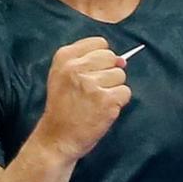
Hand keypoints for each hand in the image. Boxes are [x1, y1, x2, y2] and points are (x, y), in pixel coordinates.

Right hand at [33, 36, 130, 161]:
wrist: (57, 138)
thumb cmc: (62, 107)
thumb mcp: (62, 76)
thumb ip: (89, 61)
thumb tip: (123, 60)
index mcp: (64, 57)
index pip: (99, 43)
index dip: (101, 58)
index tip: (91, 72)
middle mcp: (77, 68)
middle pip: (111, 57)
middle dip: (108, 73)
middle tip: (92, 91)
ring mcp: (92, 84)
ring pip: (120, 76)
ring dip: (113, 89)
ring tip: (96, 102)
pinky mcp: (106, 100)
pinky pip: (125, 92)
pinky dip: (118, 103)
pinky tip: (102, 110)